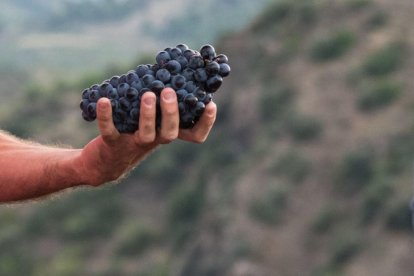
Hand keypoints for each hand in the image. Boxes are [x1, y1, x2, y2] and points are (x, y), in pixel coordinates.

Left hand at [80, 88, 216, 185]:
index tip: (210, 104)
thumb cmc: (131, 130)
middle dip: (171, 112)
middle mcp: (155, 140)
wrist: (105, 161)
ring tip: (147, 95)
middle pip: (170, 132)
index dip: (205, 123)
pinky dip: (107, 116)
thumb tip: (171, 67)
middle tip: (168, 92)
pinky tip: (105, 100)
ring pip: (146, 134)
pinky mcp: (112, 144)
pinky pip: (110, 130)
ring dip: (148, 115)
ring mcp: (134, 144)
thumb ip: (159, 100)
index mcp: (166, 132)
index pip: (194, 135)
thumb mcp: (149, 117)